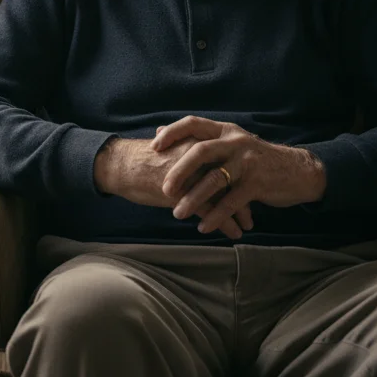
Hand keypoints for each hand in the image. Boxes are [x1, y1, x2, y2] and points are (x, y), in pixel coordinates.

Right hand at [92, 131, 254, 228]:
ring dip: (238, 211)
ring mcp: (191, 174)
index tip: (251, 188)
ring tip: (247, 225)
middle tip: (254, 209)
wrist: (122, 165)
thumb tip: (204, 161)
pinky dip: (224, 222)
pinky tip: (234, 233)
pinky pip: (209, 208)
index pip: (227, 159)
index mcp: (197, 142)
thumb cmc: (145, 160)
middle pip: (231, 176)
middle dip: (245, 194)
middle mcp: (198, 156)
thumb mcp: (172, 149)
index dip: (241, 175)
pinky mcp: (181, 192)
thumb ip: (191, 154)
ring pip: (224, 194)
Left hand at [153, 116, 325, 238]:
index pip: (194, 123)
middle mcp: (235, 142)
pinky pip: (231, 202)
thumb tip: (159, 132)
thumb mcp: (231, 144)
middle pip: (200, 152)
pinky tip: (204, 227)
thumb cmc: (255, 160)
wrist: (297, 172)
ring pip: (214, 180)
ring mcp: (247, 162)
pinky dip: (216, 216)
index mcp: (225, 131)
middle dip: (179, 172)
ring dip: (194, 199)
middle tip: (164, 189)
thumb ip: (201, 140)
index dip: (172, 133)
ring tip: (178, 214)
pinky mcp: (257, 183)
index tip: (155, 147)